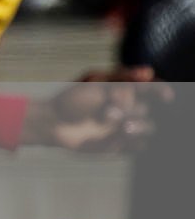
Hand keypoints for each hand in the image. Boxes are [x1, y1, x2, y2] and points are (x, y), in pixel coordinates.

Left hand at [21, 70, 165, 151]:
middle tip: (110, 110)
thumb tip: (149, 72)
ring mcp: (127, 127)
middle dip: (132, 109)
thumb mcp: (95, 82)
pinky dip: (128, 143)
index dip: (162, 91)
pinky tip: (111, 139)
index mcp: (126, 91)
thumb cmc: (73, 99)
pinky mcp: (123, 145)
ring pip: (149, 128)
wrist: (54, 122)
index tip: (165, 96)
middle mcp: (130, 109)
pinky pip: (139, 146)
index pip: (153, 89)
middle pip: (149, 109)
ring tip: (120, 127)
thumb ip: (122, 77)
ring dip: (137, 126)